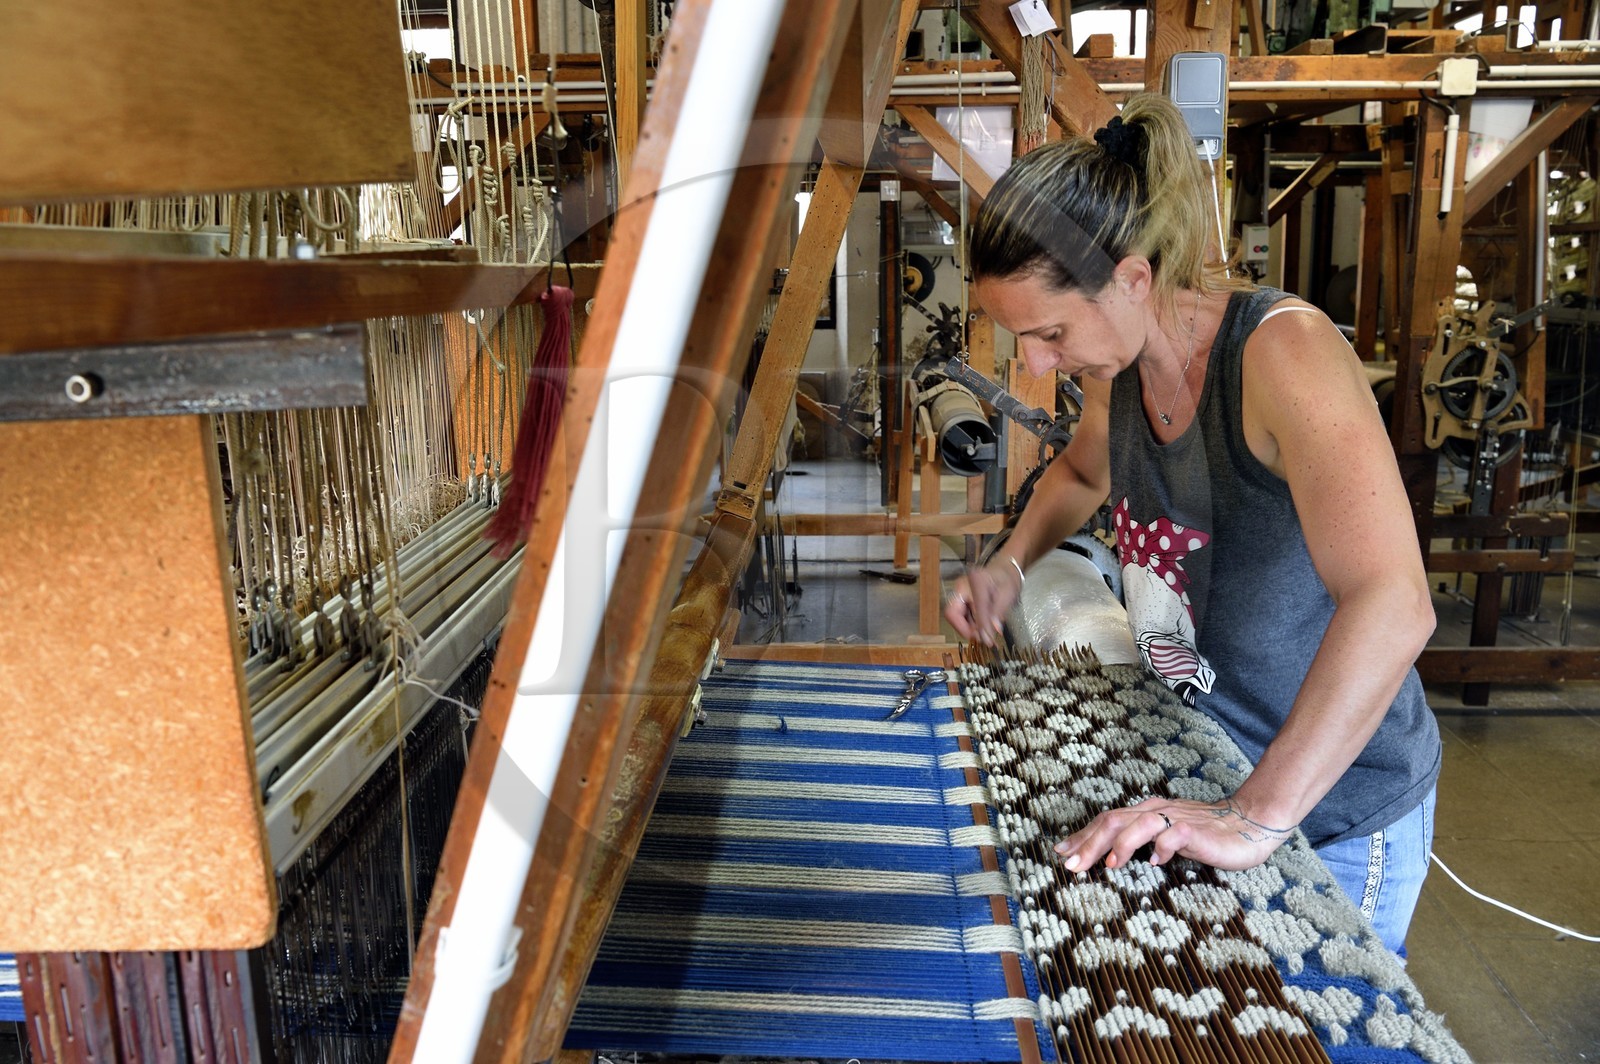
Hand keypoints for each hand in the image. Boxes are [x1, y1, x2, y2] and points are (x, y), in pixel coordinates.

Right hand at [944, 556, 1025, 644]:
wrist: (1005, 569)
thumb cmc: (1008, 579)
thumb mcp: (1007, 595)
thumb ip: (997, 614)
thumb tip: (990, 633)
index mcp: (974, 582)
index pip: (969, 609)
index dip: (973, 628)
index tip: (985, 640)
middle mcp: (962, 586)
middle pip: (952, 613)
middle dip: (965, 628)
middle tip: (982, 636)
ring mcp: (959, 591)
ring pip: (955, 616)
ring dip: (969, 626)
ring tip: (986, 628)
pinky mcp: (961, 597)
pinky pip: (960, 615)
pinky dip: (970, 623)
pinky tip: (982, 622)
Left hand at [1053, 797, 1290, 872]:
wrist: (1249, 823)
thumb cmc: (1206, 833)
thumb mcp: (1166, 836)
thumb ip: (1140, 841)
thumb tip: (1108, 857)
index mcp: (1146, 812)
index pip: (1106, 820)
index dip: (1082, 835)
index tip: (1060, 852)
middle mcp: (1156, 811)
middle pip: (1115, 821)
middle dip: (1089, 843)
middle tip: (1070, 864)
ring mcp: (1176, 819)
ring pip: (1139, 824)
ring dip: (1120, 844)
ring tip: (1107, 865)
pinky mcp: (1196, 830)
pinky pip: (1175, 835)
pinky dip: (1162, 847)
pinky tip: (1156, 862)